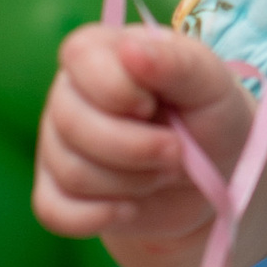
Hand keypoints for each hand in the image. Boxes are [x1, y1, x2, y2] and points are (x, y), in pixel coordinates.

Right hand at [35, 22, 266, 266]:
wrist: (211, 177)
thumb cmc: (210, 116)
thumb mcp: (210, 84)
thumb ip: (177, 62)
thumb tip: (131, 49)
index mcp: (99, 51)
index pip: (81, 58)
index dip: (120, 89)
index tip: (156, 104)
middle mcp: (68, 94)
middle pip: (72, 123)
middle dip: (137, 148)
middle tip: (177, 152)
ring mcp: (57, 144)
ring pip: (72, 172)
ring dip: (132, 182)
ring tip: (164, 173)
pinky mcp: (58, 191)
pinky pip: (55, 211)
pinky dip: (98, 216)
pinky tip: (131, 209)